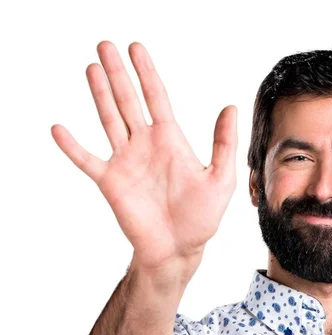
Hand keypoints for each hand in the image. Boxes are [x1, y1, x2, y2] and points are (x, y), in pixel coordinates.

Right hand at [51, 41, 236, 269]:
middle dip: (118, 74)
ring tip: (91, 67)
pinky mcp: (110, 182)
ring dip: (99, 95)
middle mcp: (145, 145)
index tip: (136, 49)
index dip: (146, 73)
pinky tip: (59, 128)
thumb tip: (230, 106)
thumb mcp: (220, 178)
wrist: (178, 248)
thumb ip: (223, 143)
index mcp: (171, 140)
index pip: (156, 97)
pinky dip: (72, 146)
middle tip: (106, 45)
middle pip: (128, 101)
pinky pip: (87, 160)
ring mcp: (126, 161)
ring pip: (108, 120)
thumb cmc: (202, 217)